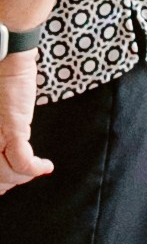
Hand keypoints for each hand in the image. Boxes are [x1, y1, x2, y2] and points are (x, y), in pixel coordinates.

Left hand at [0, 54, 50, 193]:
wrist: (4, 59)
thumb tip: (4, 155)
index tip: (6, 184)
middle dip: (9, 182)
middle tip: (22, 178)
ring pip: (8, 173)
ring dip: (25, 176)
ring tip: (36, 169)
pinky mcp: (11, 129)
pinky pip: (23, 161)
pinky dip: (36, 168)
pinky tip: (46, 166)